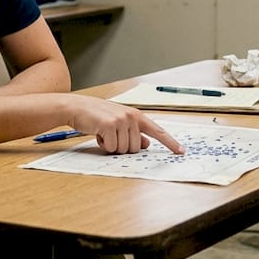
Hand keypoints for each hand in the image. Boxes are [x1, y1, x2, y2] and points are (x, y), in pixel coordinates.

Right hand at [69, 96, 184, 154]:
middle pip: (136, 148)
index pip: (158, 131)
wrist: (77, 107)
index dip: (170, 142)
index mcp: (136, 115)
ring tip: (103, 134)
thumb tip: (146, 145)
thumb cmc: (97, 116)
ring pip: (124, 150)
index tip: (181, 151)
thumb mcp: (119, 123)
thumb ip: (134, 133)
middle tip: (111, 136)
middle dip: (123, 147)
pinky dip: (103, 145)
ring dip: (112, 146)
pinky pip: (112, 148)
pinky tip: (97, 134)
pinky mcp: (108, 125)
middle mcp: (131, 117)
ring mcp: (120, 120)